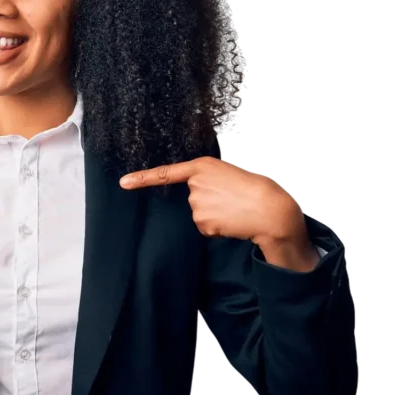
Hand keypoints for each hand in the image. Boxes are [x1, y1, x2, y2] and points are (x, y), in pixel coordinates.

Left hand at [119, 157, 316, 269]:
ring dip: (214, 216)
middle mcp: (195, 184)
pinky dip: (217, 228)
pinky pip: (205, 228)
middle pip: (193, 198)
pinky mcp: (201, 221)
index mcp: (203, 165)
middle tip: (232, 199)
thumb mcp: (233, 173)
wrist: (271, 209)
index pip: (167, 173)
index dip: (142, 178)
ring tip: (235, 210)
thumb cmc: (258, 189)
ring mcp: (196, 203)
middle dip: (209, 201)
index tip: (123, 183)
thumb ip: (212, 179)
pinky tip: (232, 222)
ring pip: (199, 214)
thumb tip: (201, 191)